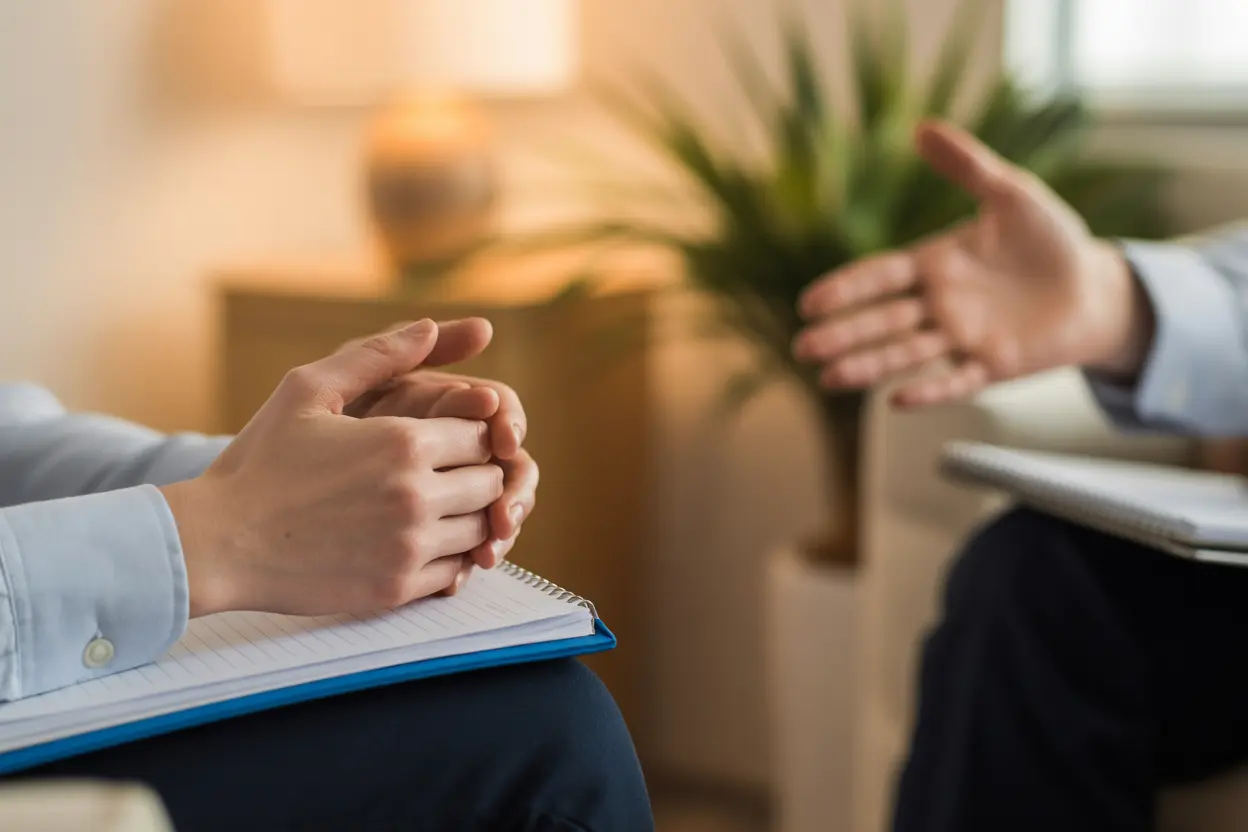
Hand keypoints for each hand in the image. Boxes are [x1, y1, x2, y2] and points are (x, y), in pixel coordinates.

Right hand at [161, 320, 502, 617]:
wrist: (216, 543)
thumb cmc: (260, 462)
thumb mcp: (308, 390)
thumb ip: (377, 355)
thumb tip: (429, 326)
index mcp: (403, 442)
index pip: (482, 435)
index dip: (468, 434)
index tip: (443, 440)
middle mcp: (416, 495)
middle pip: (491, 482)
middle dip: (474, 475)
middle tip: (441, 475)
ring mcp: (408, 546)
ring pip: (481, 528)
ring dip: (467, 518)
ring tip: (430, 508)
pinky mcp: (397, 589)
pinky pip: (457, 572)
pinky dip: (449, 558)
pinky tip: (416, 543)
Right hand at [792, 120, 1151, 407]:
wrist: (1094, 288)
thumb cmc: (1051, 239)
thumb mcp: (1012, 193)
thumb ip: (967, 166)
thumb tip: (921, 128)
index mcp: (932, 265)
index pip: (877, 277)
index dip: (844, 289)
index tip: (809, 303)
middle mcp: (937, 305)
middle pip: (880, 321)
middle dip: (842, 335)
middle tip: (803, 348)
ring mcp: (961, 338)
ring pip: (905, 354)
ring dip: (867, 366)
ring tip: (828, 379)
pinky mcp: (991, 367)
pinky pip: (956, 381)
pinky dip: (930, 390)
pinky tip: (898, 400)